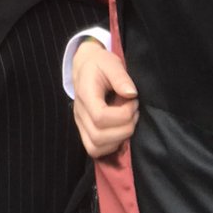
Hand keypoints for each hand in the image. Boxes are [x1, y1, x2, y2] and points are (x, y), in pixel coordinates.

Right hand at [72, 40, 138, 156]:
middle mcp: (79, 112)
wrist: (85, 67)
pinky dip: (111, 146)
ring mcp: (80, 123)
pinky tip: (120, 130)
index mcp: (85, 95)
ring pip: (95, 147)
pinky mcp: (84, 130)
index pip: (100, 117)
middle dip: (124, 128)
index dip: (122, 114)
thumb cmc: (99, 64)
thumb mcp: (111, 63)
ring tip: (128, 121)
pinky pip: (95, 149)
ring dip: (118, 139)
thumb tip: (131, 94)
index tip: (133, 100)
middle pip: (98, 136)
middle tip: (133, 111)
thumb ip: (120, 76)